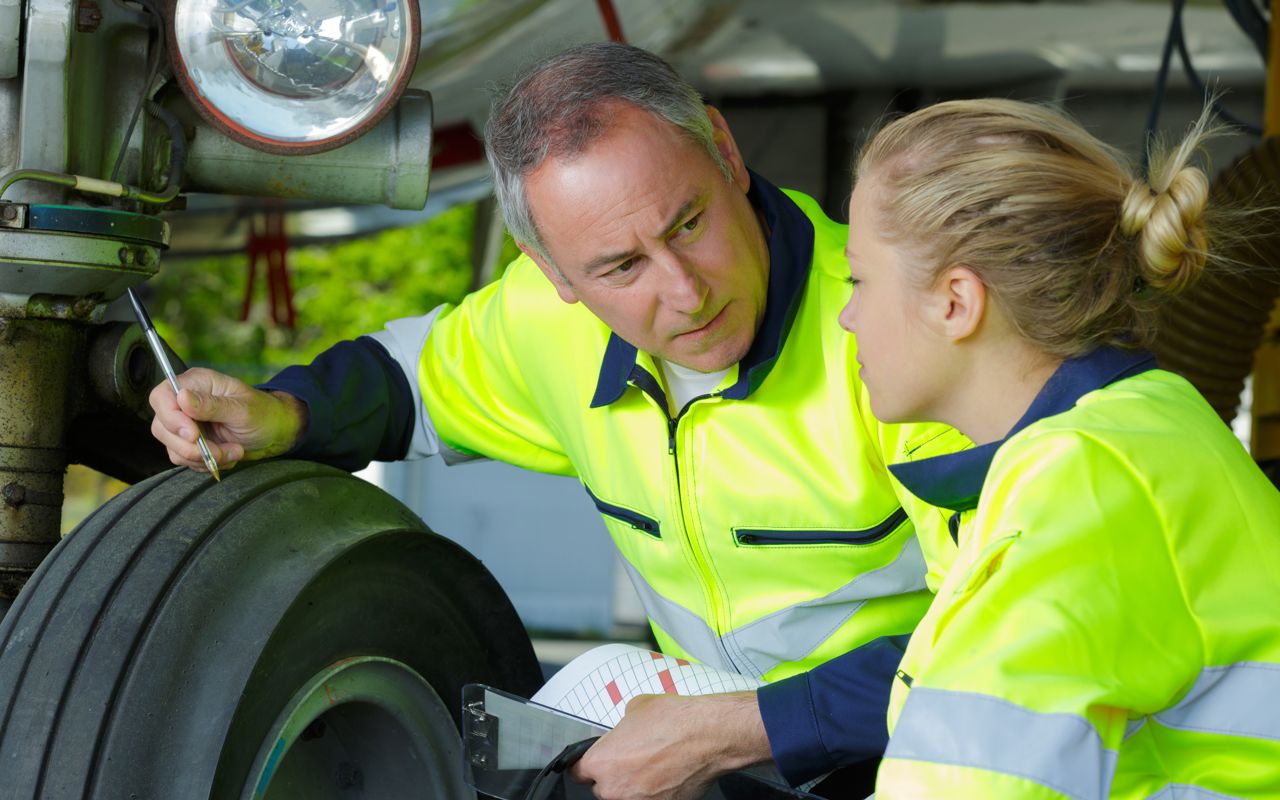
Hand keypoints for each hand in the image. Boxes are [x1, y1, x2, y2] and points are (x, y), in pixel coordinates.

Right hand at [149, 367, 306, 472]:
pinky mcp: (190, 443)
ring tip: (233, 452)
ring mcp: (186, 424)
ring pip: (172, 447)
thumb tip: (181, 397)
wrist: (275, 433)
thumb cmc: (264, 413)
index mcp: (197, 383)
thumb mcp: (242, 410)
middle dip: (191, 446)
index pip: (161, 396)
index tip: (193, 435)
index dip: (171, 418)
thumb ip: (212, 405)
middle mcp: (186, 402)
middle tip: (219, 451)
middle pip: (162, 426)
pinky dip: (206, 463)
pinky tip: (227, 456)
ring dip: (203, 457)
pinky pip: (184, 459)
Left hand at [569, 692, 770, 799]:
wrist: (709, 737)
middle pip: (603, 788)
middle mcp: (615, 790)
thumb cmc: (674, 721)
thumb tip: (624, 733)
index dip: (589, 764)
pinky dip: (656, 792)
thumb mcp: (635, 709)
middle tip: (634, 759)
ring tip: (655, 765)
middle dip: (615, 775)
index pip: (578, 772)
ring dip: (635, 785)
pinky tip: (668, 773)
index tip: (597, 760)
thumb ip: (620, 728)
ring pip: (627, 797)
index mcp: (600, 763)